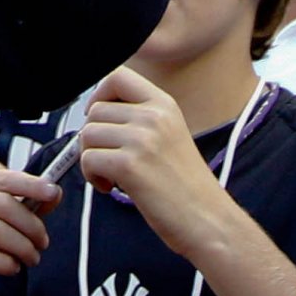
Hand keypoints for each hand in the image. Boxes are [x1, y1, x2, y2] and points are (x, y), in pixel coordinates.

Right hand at [0, 166, 62, 295]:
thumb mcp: (9, 221)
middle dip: (31, 225)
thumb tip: (56, 192)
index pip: (4, 178)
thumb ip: (31, 205)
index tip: (53, 193)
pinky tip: (13, 268)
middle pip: (3, 205)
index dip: (31, 184)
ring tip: (32, 258)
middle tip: (43, 243)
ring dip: (22, 247)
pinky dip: (6, 263)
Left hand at [76, 68, 237, 258]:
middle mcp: (154, 116)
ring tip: (112, 176)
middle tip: (109, 159)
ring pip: (87, 134)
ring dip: (91, 158)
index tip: (102, 120)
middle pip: (95, 110)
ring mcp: (142, 139)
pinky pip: (88, 159)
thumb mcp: (170, 135)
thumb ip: (140, 118)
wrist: (208, 219)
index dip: (99, 95)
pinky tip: (111, 187)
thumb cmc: (187, 187)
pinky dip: (92, 176)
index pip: (118, 76)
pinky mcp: (130, 165)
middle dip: (93, 137)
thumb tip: (97, 113)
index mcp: (164, 105)